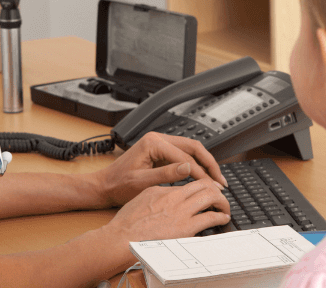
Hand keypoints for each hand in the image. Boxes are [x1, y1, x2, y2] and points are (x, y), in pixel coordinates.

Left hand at [96, 132, 227, 206]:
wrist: (105, 186)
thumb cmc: (118, 185)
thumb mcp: (142, 182)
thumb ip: (166, 174)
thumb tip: (189, 168)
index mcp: (153, 143)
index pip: (185, 157)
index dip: (201, 173)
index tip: (211, 186)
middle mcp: (158, 139)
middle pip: (193, 147)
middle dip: (209, 164)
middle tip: (220, 180)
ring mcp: (160, 143)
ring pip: (191, 150)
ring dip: (205, 164)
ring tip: (216, 179)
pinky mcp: (161, 151)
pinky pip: (184, 155)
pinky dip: (196, 165)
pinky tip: (203, 177)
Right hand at [104, 179, 230, 244]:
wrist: (121, 238)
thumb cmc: (127, 223)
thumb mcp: (142, 198)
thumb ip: (158, 193)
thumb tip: (167, 192)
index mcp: (164, 189)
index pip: (189, 182)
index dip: (202, 184)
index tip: (207, 188)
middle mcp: (175, 197)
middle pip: (204, 184)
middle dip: (215, 189)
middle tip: (220, 195)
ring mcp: (182, 211)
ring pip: (211, 196)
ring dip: (222, 201)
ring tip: (224, 206)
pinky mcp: (186, 227)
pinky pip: (210, 217)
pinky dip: (220, 216)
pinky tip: (223, 218)